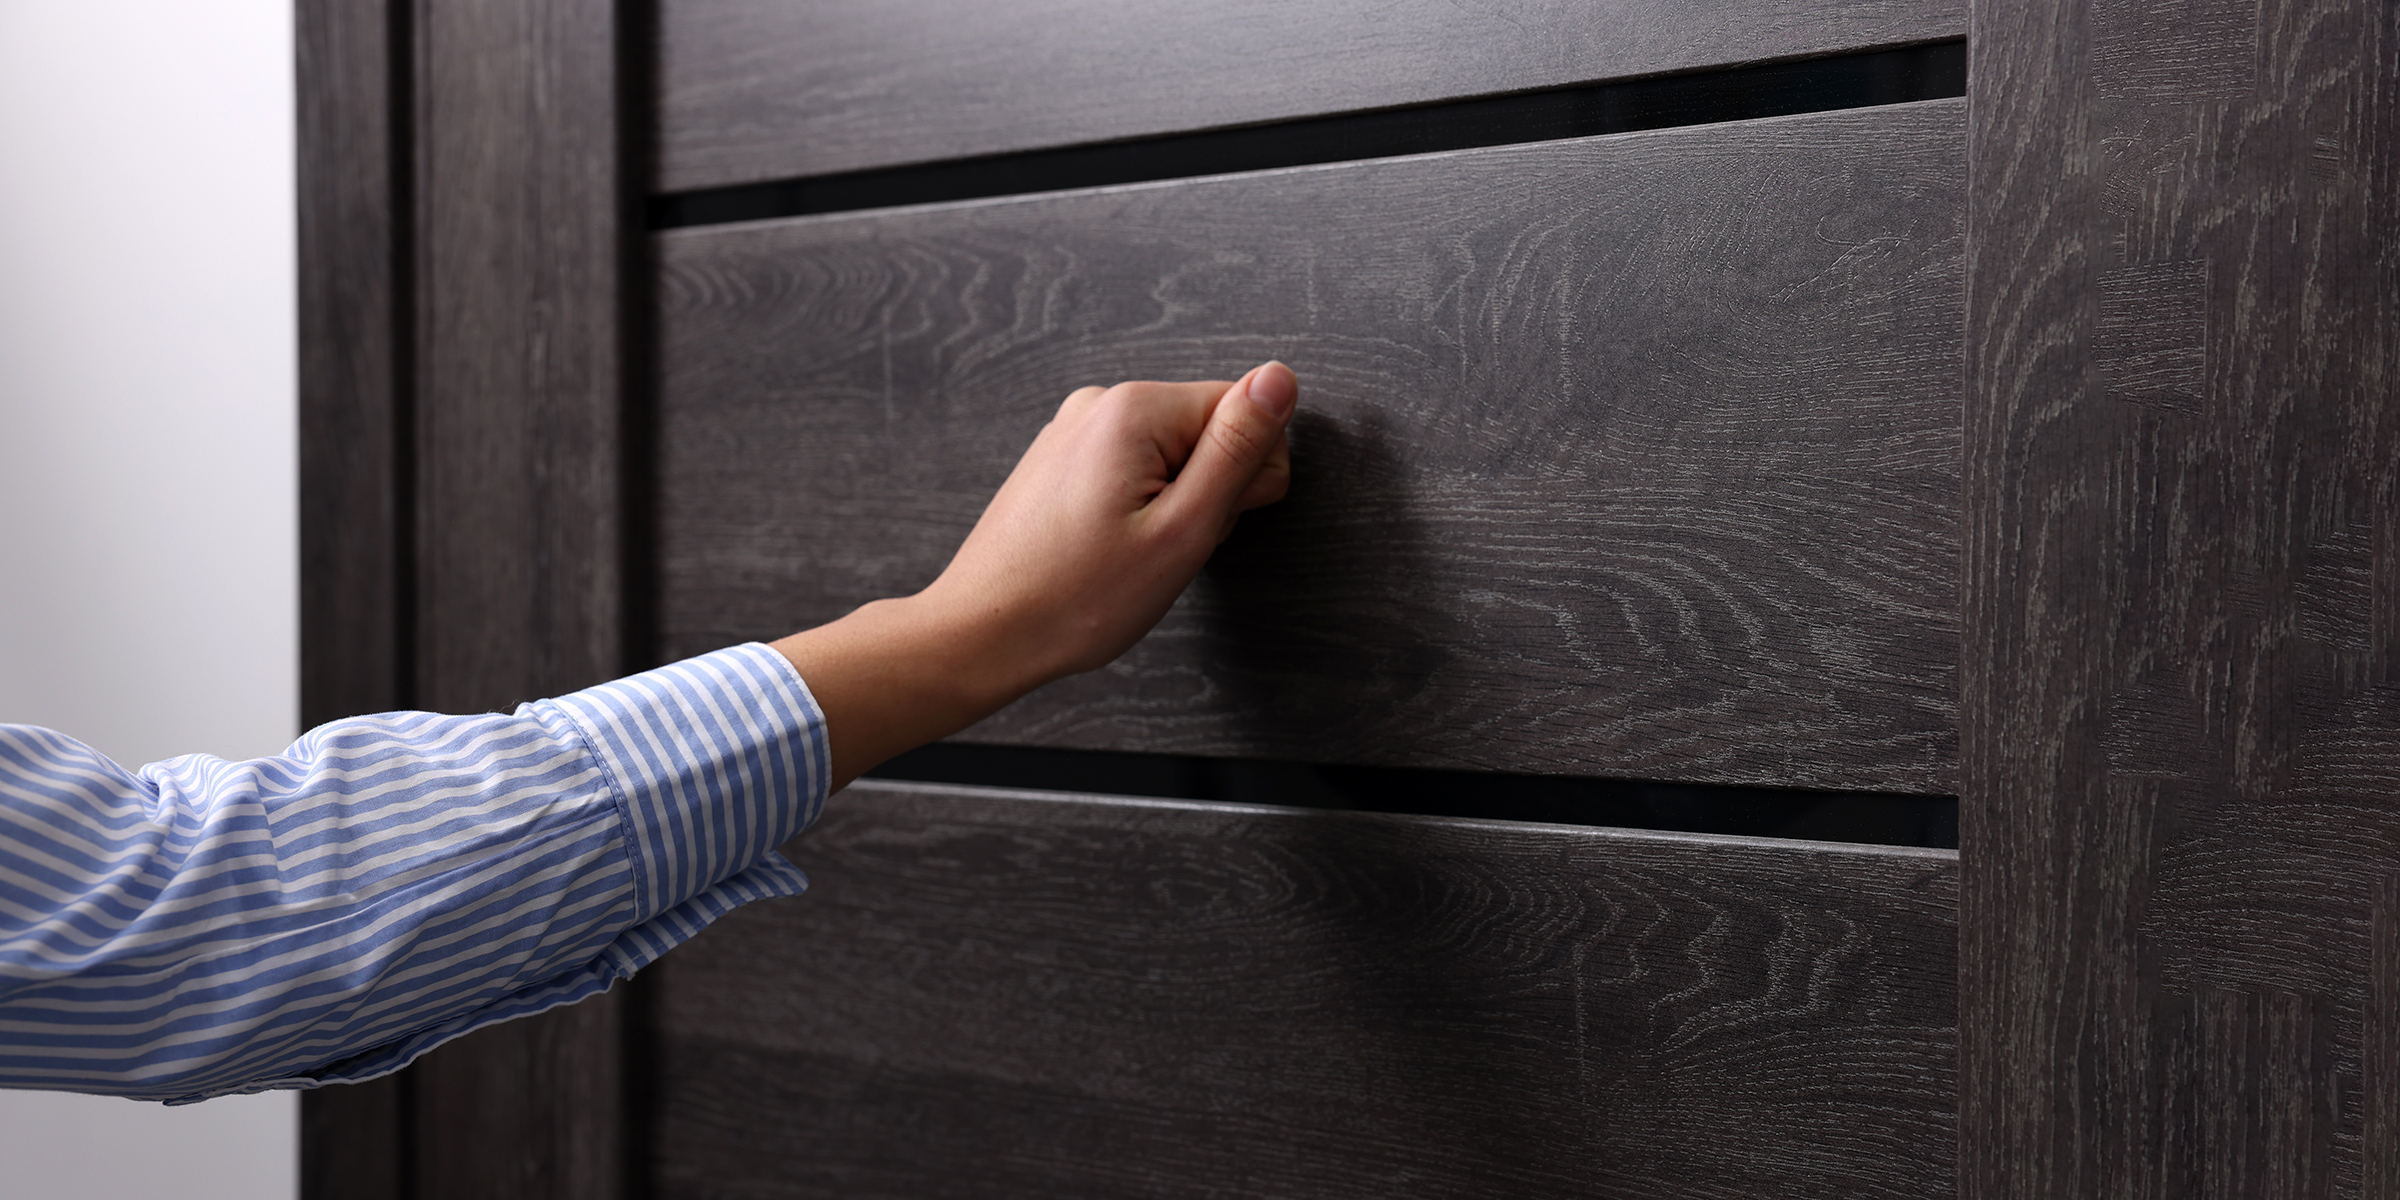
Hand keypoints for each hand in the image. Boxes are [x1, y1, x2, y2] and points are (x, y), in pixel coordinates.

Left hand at [773, 362, 1298, 788]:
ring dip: (1174, 508)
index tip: (1204, 525)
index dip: (1246, 480)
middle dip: (1208, 494)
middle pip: (1209, 431)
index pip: (1247, 411)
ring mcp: (1076, 431)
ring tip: (1133, 554)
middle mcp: (1100, 404)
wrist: (985, 633)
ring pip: (1174, 458)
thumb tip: (1280, 379)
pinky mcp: (1063, 461)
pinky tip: (1111, 550)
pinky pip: (1135, 472)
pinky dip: (1139, 512)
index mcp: (1133, 409)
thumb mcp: (1182, 530)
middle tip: (1166, 546)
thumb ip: (1238, 450)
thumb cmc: (1076, 598)